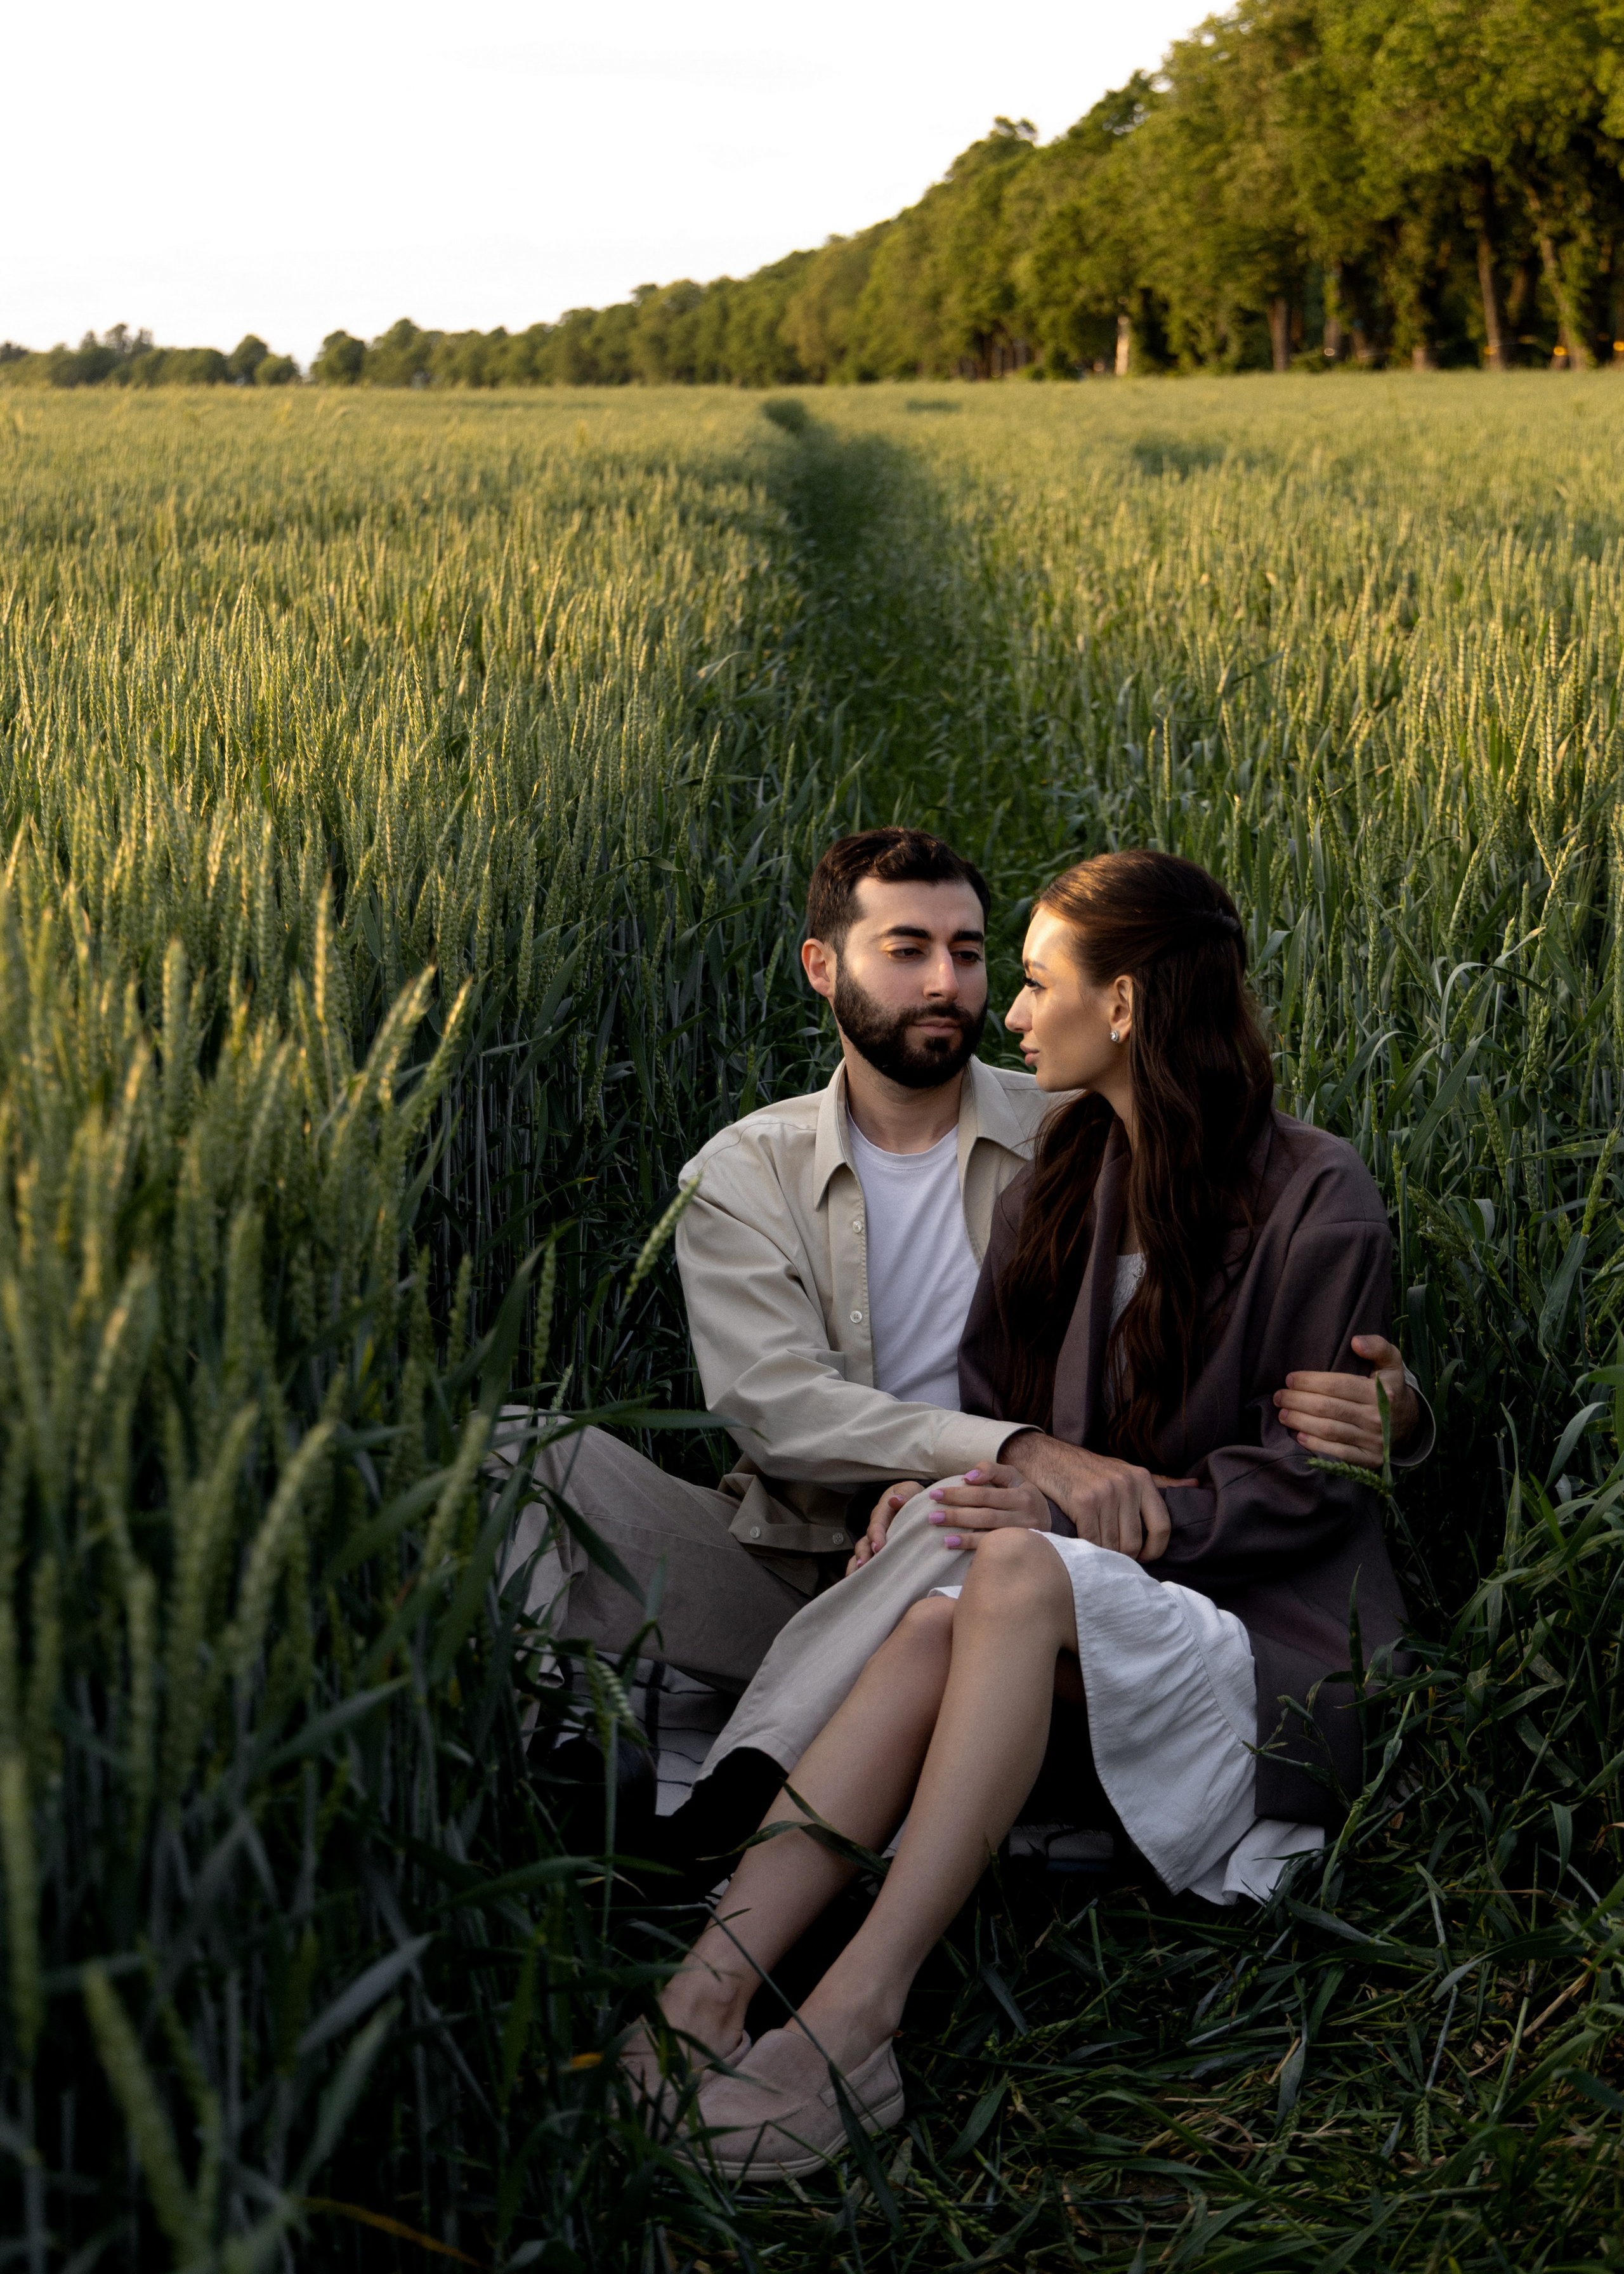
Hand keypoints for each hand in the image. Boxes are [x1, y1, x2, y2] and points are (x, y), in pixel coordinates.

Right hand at [845, 1481, 923, 1573]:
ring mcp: (875, 1540)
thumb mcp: (911, 1490)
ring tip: (855, 1578)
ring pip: (863, 1553)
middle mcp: (876, 1526)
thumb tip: (895, 1501)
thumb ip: (905, 1495)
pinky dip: (861, 1573)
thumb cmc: (913, 1496)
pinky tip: (859, 1586)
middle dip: (863, 1554)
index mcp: (883, 1510)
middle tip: (864, 1565)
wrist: (914, 1501)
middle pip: (865, 1541)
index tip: (878, 1547)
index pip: (877, 1523)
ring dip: (858, 1565)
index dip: (876, 1535)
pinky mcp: (879, 1551)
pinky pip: (868, 1562)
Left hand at [925, 1463, 1051, 1548]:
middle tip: (932, 1516)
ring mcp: (1024, 1534)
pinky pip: (994, 1549)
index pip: (984, 1493)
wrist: (1049, 1523)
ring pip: (989, 1533)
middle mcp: (1025, 1514)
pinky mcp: (1021, 1550)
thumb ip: (991, 1470)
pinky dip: (974, 1549)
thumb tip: (968, 1477)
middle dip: (956, 1514)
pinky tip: (957, 1548)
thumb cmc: (1022, 1496)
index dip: (959, 1493)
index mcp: (1022, 1493)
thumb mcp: (1013, 1477)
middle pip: (984, 1514)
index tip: (936, 1494)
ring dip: (963, 1536)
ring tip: (943, 1536)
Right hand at [1001, 1431, 1177, 1561]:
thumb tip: (1195, 1485)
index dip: (1155, 1550)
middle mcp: (1126, 1485)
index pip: (1162, 1527)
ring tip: (1097, 1547)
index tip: (1143, 1557)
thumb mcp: (1128, 1471)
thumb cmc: (1090, 1470)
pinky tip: (1082, 1541)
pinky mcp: (1082, 1502)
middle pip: (1134, 1542)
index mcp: (1142, 1479)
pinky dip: (1087, 1547)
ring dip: (1103, 1553)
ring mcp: (1104, 1493)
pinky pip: (1092, 1540)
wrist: (1047, 1457)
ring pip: (1112, 1545)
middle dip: (1123, 1555)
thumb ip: (1161, 1482)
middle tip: (1113, 1553)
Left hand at [1272, 1335, 1418, 1464]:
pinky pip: (1338, 1454)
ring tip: (1283, 1414)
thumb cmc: (1390, 1387)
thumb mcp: (1392, 1362)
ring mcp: (1374, 1441)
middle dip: (1297, 1401)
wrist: (1410, 1422)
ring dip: (1300, 1422)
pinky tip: (1299, 1436)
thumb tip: (1356, 1341)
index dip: (1309, 1381)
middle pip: (1328, 1408)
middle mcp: (1378, 1418)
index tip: (1289, 1379)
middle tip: (1279, 1397)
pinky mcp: (1371, 1460)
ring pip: (1329, 1430)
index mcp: (1381, 1392)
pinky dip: (1316, 1446)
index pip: (1337, 1385)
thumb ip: (1377, 1346)